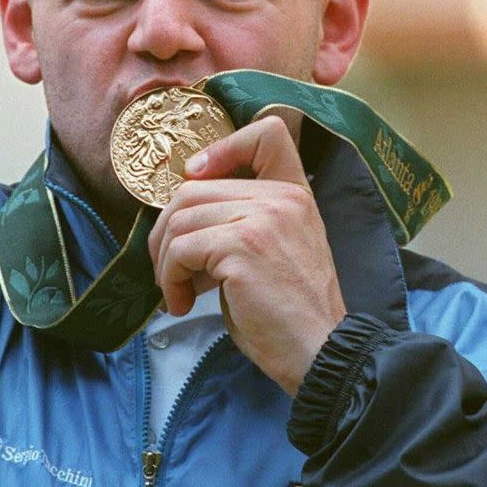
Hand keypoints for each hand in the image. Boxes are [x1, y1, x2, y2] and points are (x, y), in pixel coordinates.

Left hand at [148, 115, 345, 394]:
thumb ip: (241, 223)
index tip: (197, 178)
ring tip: (175, 291)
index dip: (222, 148)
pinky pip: (180, 250)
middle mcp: (281, 197)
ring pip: (180, 218)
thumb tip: (181, 223)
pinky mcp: (241, 247)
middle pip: (194, 187)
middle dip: (167, 230)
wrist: (321, 353)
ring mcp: (261, 219)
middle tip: (170, 270)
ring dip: (164, 260)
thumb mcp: (274, 251)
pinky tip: (181, 304)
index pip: (268, 132)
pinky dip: (169, 279)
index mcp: (295, 193)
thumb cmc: (291, 314)